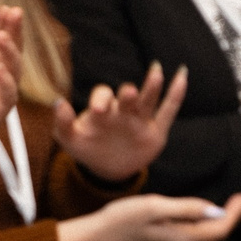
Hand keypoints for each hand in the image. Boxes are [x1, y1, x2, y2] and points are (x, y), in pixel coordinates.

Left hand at [0, 0, 22, 163]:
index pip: (0, 39)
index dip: (6, 23)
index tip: (6, 7)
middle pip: (11, 54)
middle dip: (14, 34)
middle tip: (13, 15)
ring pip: (12, 77)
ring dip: (11, 56)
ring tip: (2, 37)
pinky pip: (3, 103)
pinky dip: (5, 86)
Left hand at [53, 61, 187, 182]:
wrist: (108, 169)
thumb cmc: (87, 148)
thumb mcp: (70, 140)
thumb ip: (62, 123)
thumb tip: (58, 101)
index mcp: (102, 110)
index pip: (103, 96)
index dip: (101, 99)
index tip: (98, 109)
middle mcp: (122, 111)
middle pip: (127, 97)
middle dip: (127, 94)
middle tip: (127, 92)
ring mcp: (140, 119)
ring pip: (149, 100)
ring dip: (152, 87)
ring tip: (156, 72)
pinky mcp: (156, 132)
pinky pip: (168, 111)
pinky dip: (176, 94)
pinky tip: (182, 75)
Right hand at [58, 192, 240, 240]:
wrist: (98, 239)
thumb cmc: (122, 219)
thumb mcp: (155, 205)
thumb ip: (187, 208)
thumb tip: (213, 210)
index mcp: (183, 240)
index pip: (220, 229)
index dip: (235, 214)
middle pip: (215, 238)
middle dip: (229, 220)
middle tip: (238, 201)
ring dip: (216, 227)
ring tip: (223, 209)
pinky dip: (201, 233)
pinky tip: (197, 221)